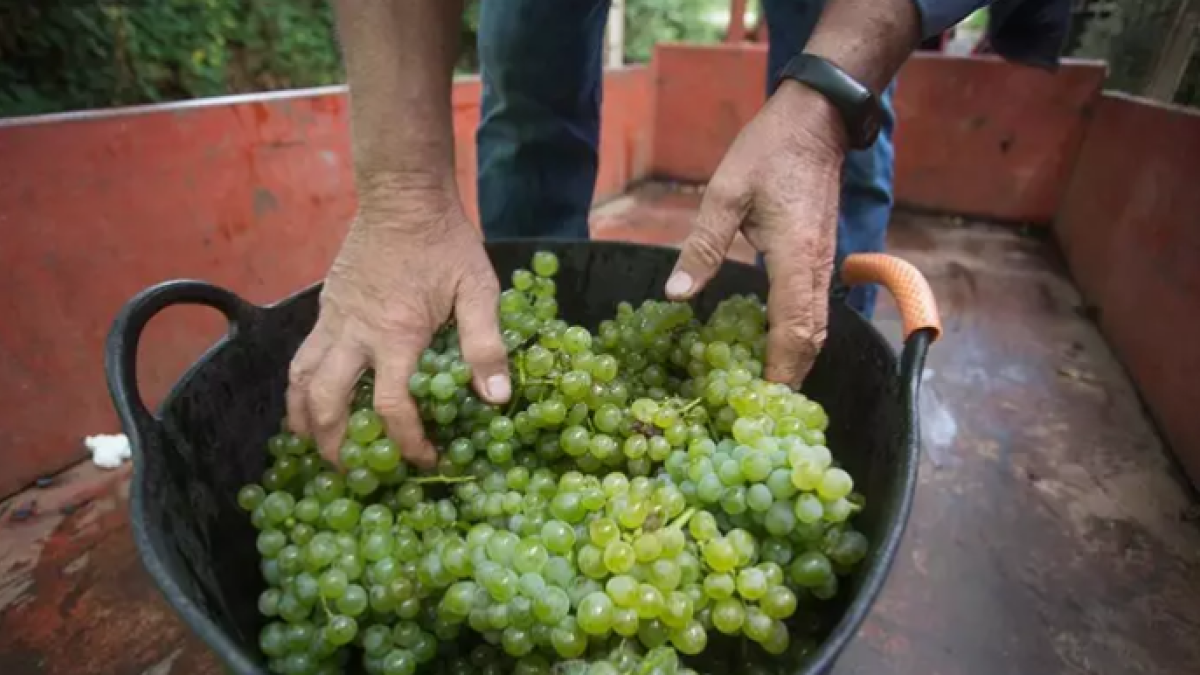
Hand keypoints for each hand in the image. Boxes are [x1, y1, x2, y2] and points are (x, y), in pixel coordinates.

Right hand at [286, 189, 510, 466]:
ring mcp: (334, 320)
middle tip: (353, 469)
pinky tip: (311, 399)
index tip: (424, 459)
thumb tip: (496, 398)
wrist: (403, 196)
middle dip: (336, 444)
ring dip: (304, 420)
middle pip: (327, 403)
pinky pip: (302, 356)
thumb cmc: (446, 243)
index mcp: (396, 335)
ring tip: (314, 446)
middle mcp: (355, 333)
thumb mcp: (478, 290)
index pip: (392, 406)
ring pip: (300, 381)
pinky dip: (300, 387)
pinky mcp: (325, 307)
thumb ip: (485, 344)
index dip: (406, 441)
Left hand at [665, 81, 847, 386]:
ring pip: (817, 327)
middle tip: (758, 410)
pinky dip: (799, 337)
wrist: (817, 122)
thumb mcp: (725, 194)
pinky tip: (774, 346)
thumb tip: (676, 295)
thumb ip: (702, 246)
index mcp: (792, 257)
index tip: (759, 402)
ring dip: (795, 360)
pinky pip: (815, 310)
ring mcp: (823, 264)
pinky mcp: (821, 258)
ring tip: (764, 390)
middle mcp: (816, 268)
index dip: (777, 370)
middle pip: (810, 339)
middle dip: (788, 377)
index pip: (790, 329)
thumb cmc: (769, 152)